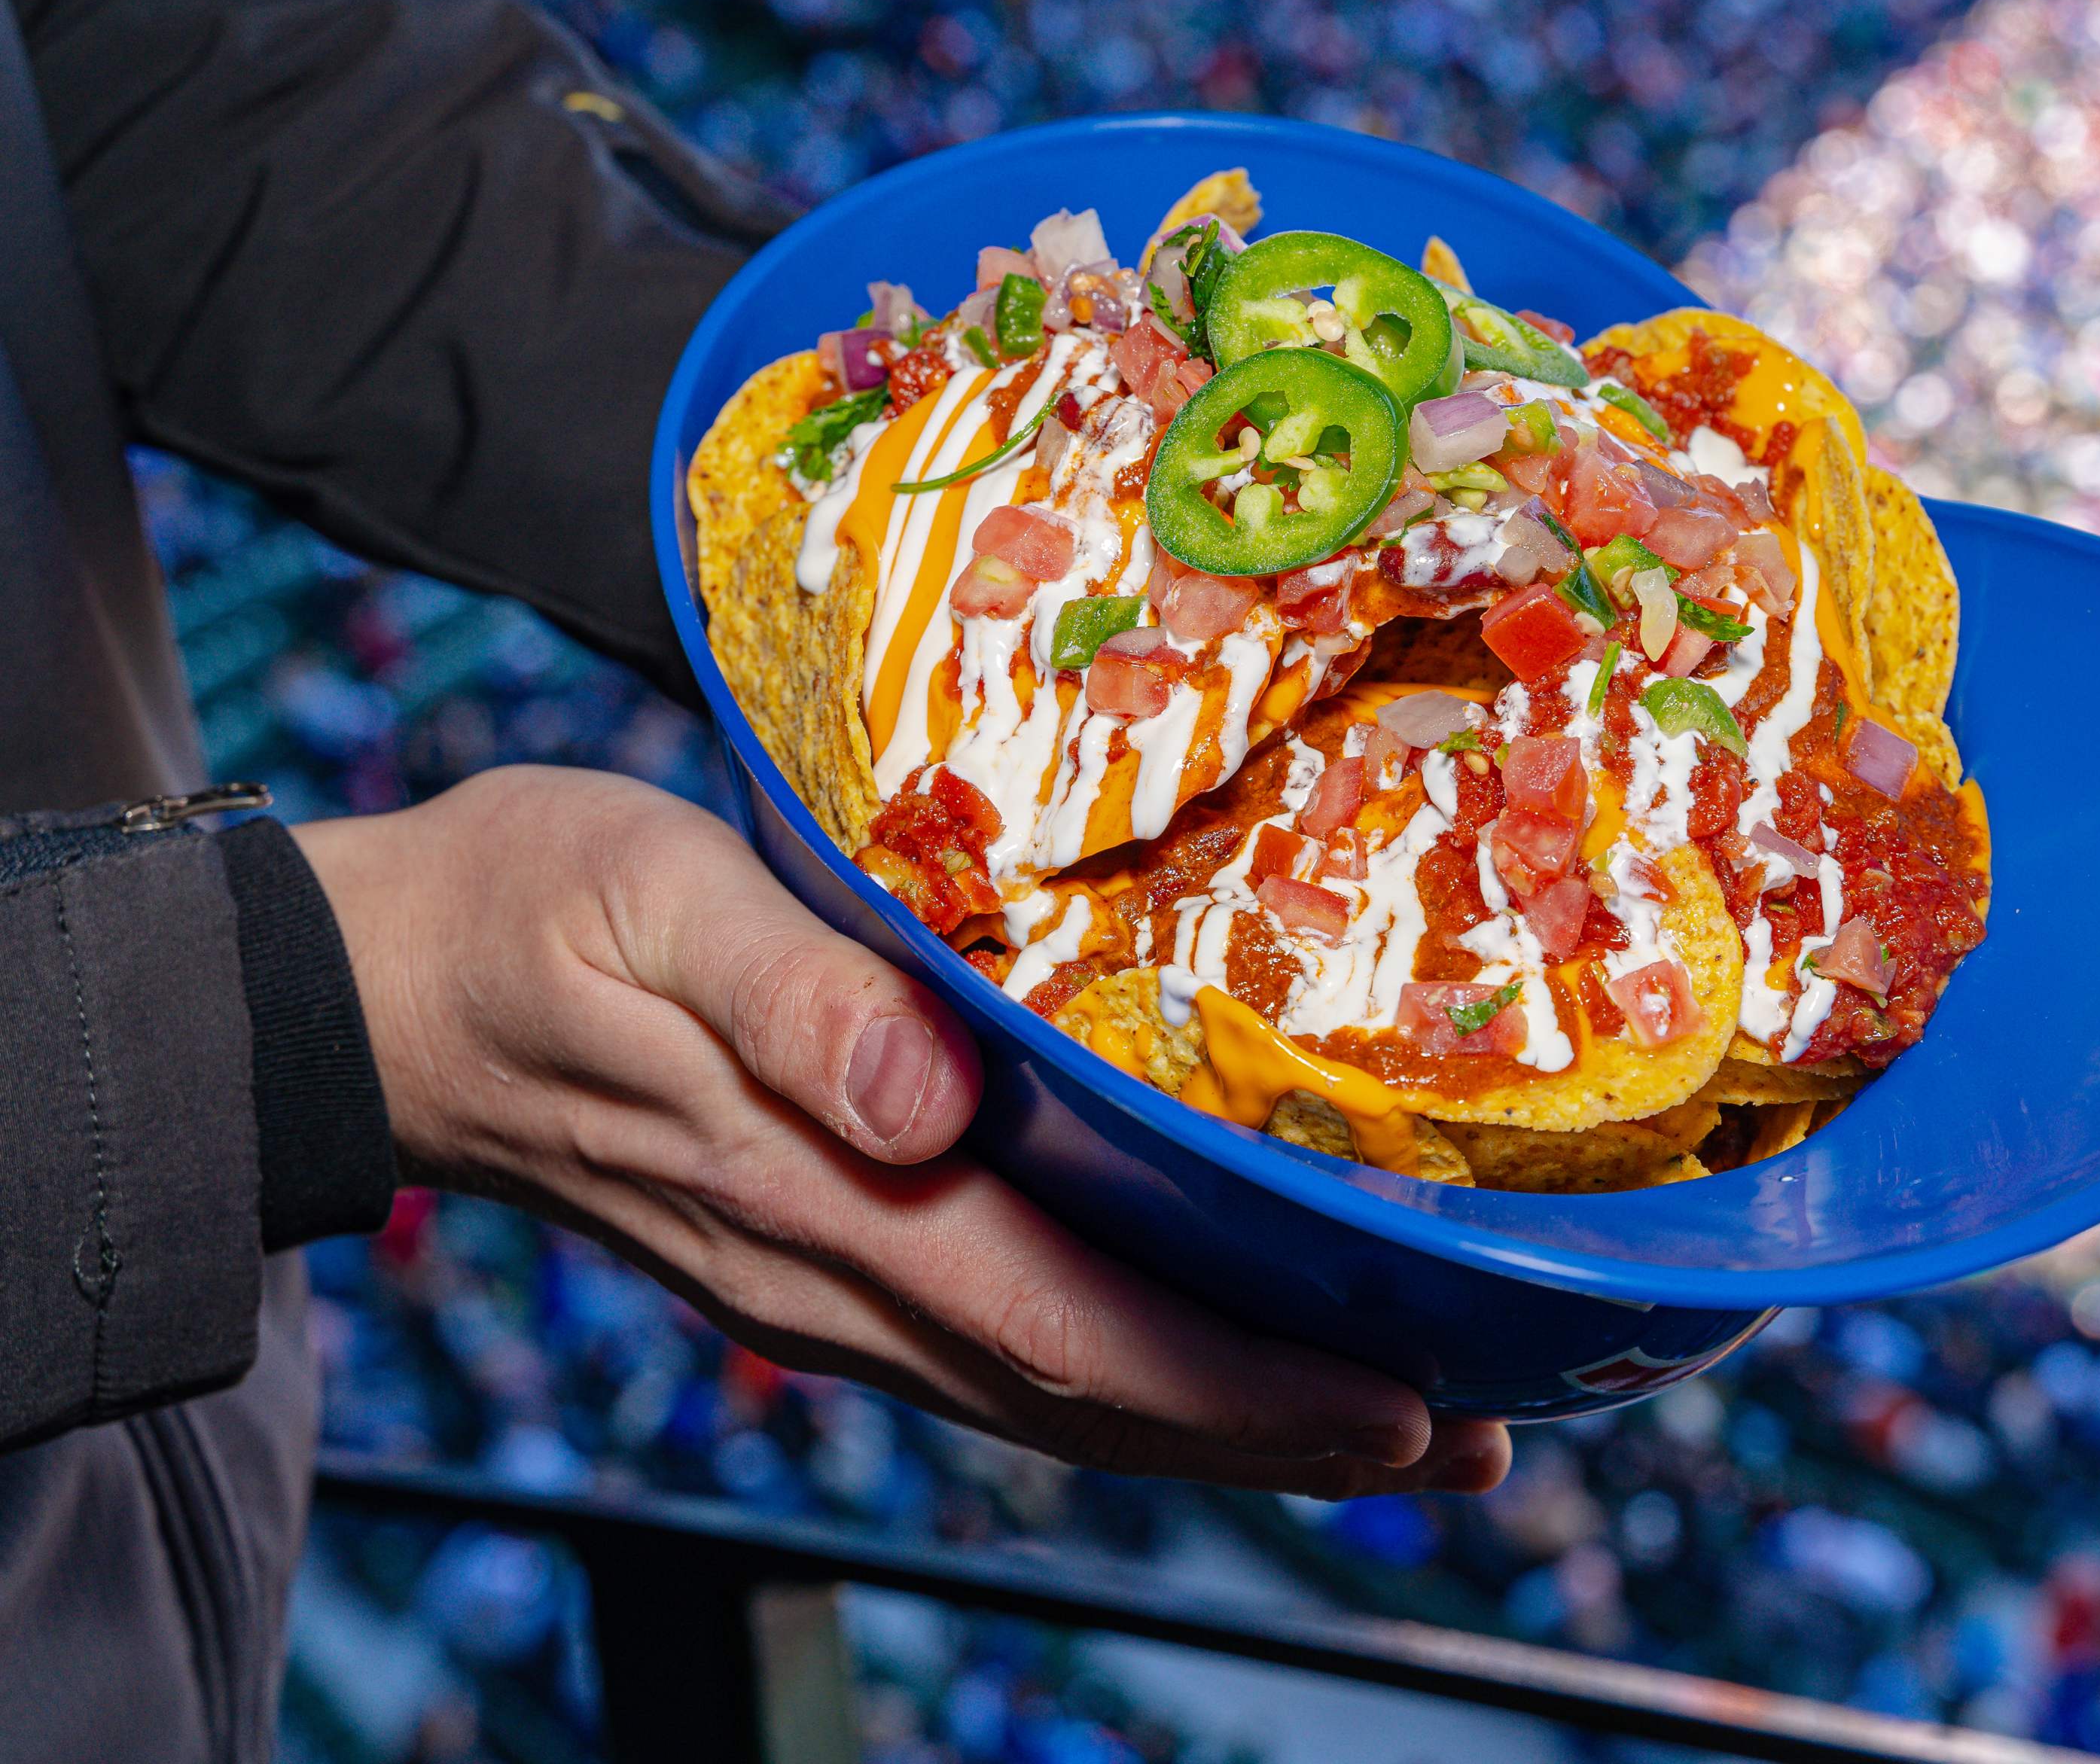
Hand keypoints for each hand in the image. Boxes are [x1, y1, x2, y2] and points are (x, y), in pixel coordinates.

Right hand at [296, 766, 1507, 1497]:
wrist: (398, 989)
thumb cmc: (533, 914)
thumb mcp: (646, 898)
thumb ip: (787, 996)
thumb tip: (917, 1096)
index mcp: (821, 1194)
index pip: (1065, 1326)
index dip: (1237, 1381)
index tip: (1393, 1398)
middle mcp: (843, 1276)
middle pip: (1097, 1397)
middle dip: (1287, 1433)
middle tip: (1468, 1433)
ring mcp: (834, 1287)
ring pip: (1065, 1397)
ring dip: (1235, 1427)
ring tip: (1402, 1426)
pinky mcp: (832, 1258)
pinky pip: (1014, 1351)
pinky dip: (1143, 1380)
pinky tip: (1227, 1359)